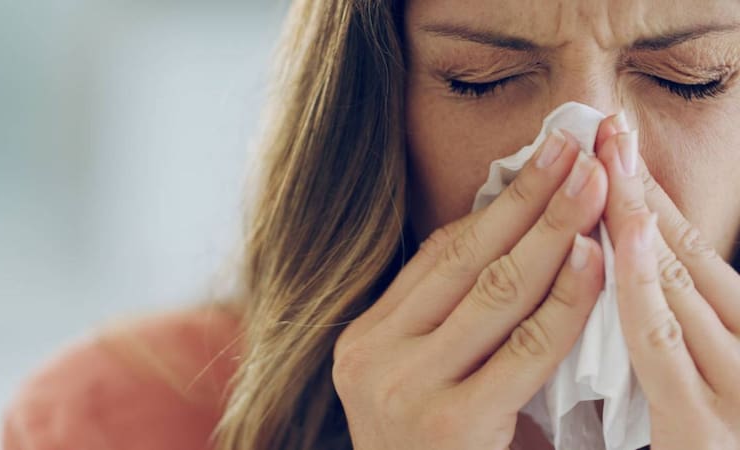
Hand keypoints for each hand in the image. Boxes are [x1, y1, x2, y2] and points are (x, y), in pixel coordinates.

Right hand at [332, 130, 607, 449]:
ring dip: (553, 232)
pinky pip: (523, 349)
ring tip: (593, 186)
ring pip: (495, 292)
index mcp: (364, 339)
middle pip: (466, 260)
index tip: (539, 160)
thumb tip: (510, 240)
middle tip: (574, 150)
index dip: (494, 204)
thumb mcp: (422, 379)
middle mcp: (372, 357)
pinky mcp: (447, 426)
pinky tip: (594, 260)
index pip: (436, 256)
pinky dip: (564, 301)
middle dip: (527, 199)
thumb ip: (450, 322)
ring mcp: (403, 390)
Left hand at [595, 113, 739, 448]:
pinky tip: (622, 239)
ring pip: (675, 286)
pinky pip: (661, 345)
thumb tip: (636, 256)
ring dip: (636, 216)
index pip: (693, 250)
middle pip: (684, 253)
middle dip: (639, 188)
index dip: (654, 194)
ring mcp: (736, 389)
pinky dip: (642, 287)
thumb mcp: (699, 370)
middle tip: (606, 129)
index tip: (619, 144)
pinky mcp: (703, 432)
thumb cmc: (703, 436)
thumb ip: (674, 323)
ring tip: (608, 158)